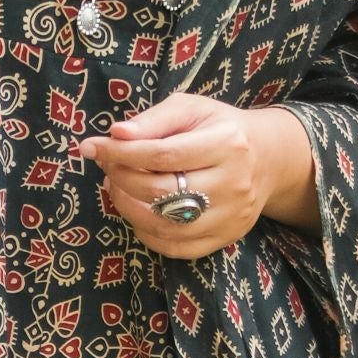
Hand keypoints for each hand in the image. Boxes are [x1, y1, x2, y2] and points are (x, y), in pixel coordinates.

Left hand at [83, 93, 314, 256]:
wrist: (265, 158)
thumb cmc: (218, 128)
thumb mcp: (191, 109)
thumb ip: (154, 119)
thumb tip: (117, 134)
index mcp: (227, 143)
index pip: (162, 155)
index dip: (120, 153)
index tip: (92, 147)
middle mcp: (233, 183)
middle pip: (161, 192)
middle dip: (121, 179)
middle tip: (107, 167)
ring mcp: (232, 216)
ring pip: (165, 225)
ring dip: (128, 208)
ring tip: (118, 189)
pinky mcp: (226, 238)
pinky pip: (177, 248)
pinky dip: (147, 234)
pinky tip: (138, 213)